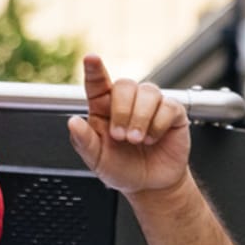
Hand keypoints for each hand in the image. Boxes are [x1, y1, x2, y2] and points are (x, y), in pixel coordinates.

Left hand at [67, 55, 190, 196]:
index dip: (95, 70)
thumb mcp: (97, 161)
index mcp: (103, 109)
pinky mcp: (172, 112)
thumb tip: (73, 123)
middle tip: (121, 136)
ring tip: (137, 140)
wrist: (150, 185)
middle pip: (125, 85)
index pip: (98, 83)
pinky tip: (153, 138)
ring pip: (148, 92)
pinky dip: (158, 125)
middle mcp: (127, 102)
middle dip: (122, 111)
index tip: (91, 59)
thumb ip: (84, 143)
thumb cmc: (122, 169)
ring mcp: (150, 105)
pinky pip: (167, 106)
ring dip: (140, 118)